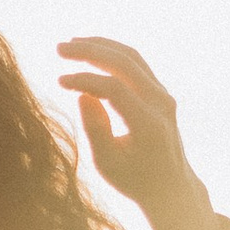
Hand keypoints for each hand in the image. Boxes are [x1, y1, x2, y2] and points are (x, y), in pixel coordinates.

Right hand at [55, 38, 215, 229]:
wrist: (170, 186)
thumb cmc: (135, 179)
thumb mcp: (108, 165)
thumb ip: (95, 130)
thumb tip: (82, 95)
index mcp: (149, 124)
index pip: (114, 89)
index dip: (85, 80)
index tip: (59, 81)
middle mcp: (161, 103)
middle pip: (125, 63)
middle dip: (90, 51)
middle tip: (59, 48)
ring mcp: (164, 95)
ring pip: (132, 57)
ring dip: (101, 46)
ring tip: (71, 43)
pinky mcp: (160, 91)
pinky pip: (136, 63)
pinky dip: (112, 54)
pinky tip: (90, 51)